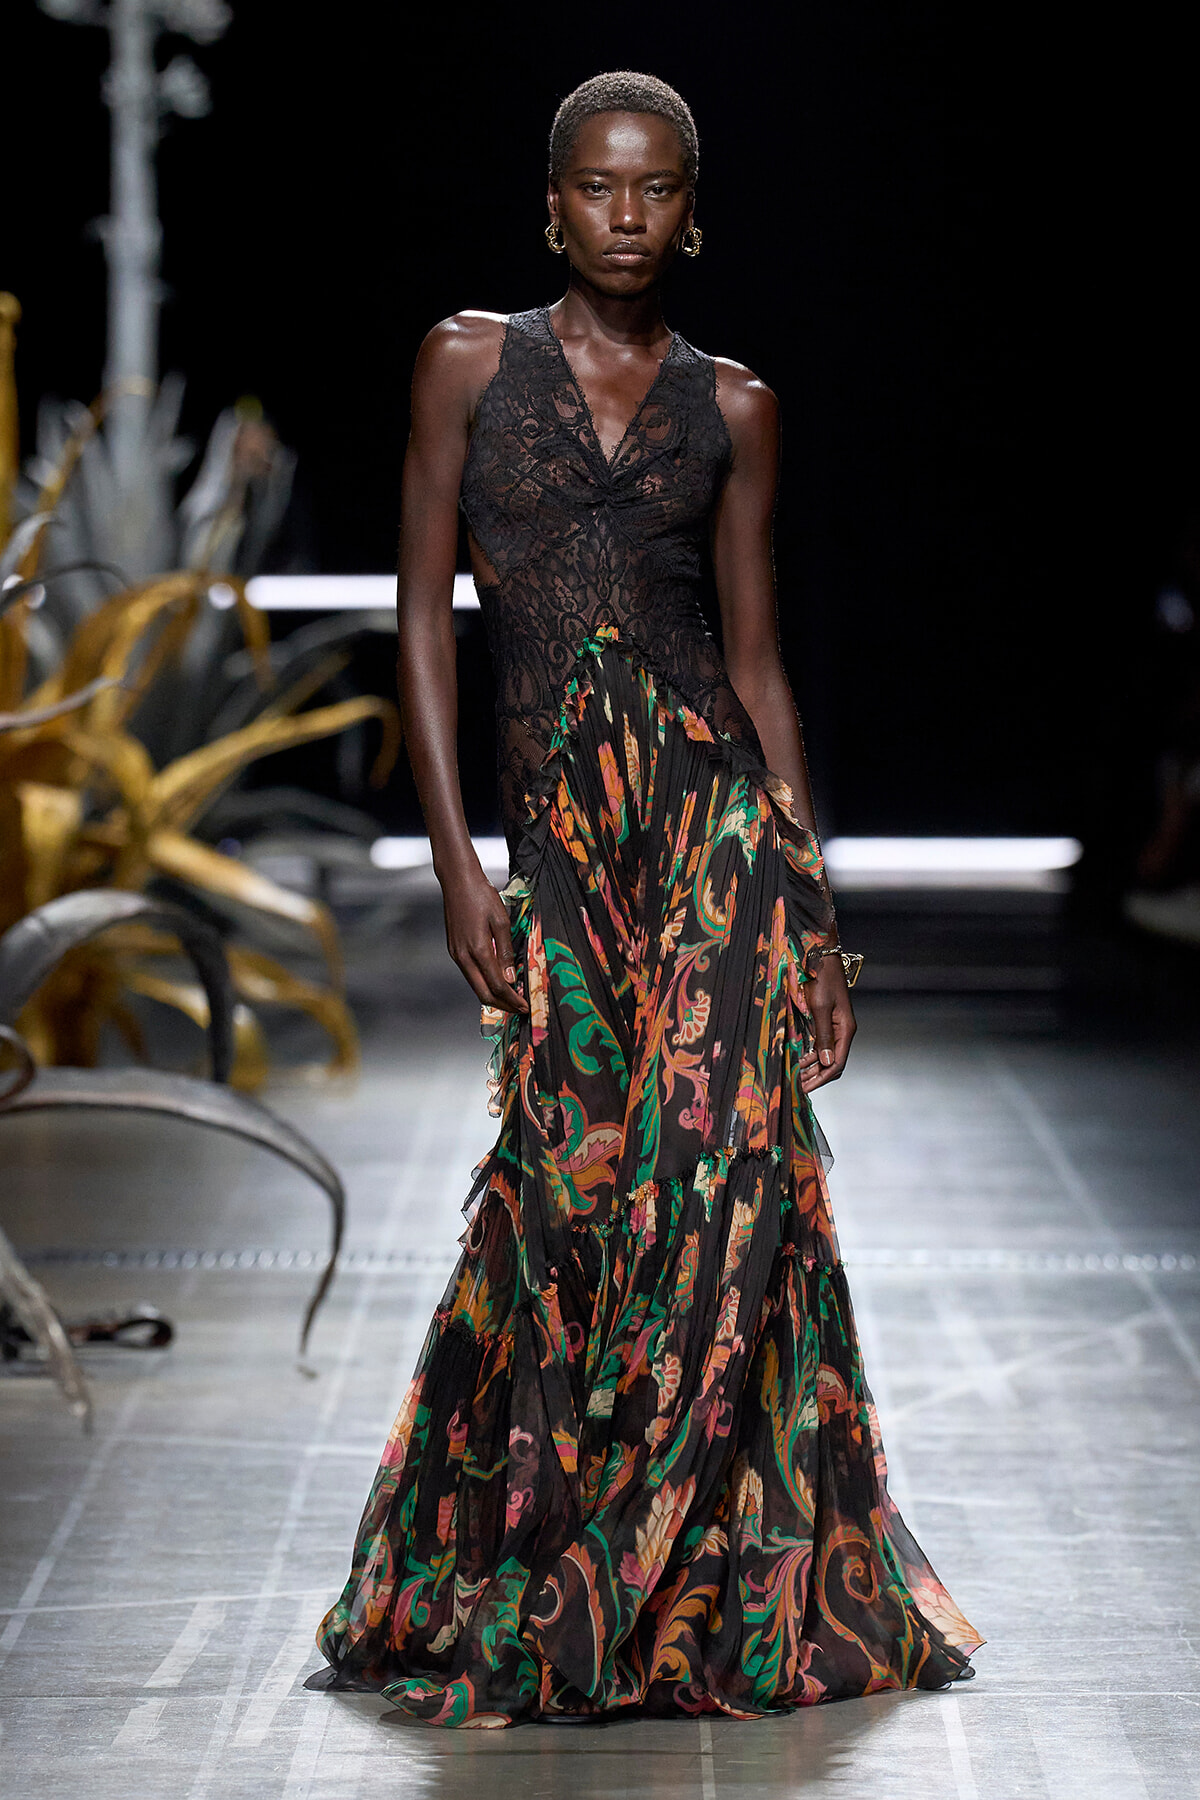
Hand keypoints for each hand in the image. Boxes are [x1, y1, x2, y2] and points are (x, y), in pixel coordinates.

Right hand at [442, 866, 527, 1013]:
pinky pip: (470, 974)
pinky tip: (496, 980)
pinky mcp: (453, 950)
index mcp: (478, 950)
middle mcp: (463, 957)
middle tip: (518, 1009)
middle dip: (502, 1005)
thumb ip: (506, 951)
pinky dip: (484, 983)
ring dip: (493, 995)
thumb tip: (510, 978)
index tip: (525, 1006)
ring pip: (475, 986)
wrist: (457, 881)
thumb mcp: (500, 921)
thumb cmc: (481, 895)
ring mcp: (456, 954)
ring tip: (510, 998)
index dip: (512, 1000)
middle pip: (483, 993)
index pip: (497, 986)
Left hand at [800, 953, 855, 1091]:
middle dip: (817, 1076)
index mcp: (846, 1029)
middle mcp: (843, 1030)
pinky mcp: (826, 1021)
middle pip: (833, 1061)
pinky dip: (811, 1054)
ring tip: (797, 1076)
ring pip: (826, 1054)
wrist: (820, 958)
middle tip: (798, 1086)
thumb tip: (827, 1062)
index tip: (806, 1088)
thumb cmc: (821, 978)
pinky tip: (799, 1060)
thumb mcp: (819, 1008)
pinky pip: (820, 1044)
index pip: (837, 1063)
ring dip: (813, 1067)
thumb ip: (823, 1036)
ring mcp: (835, 1026)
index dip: (822, 1078)